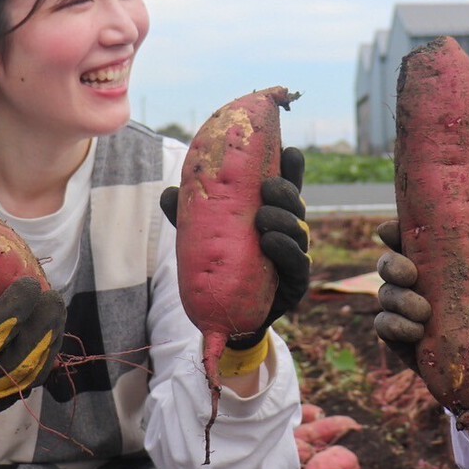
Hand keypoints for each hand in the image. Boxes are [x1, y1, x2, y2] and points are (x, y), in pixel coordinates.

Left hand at [160, 146, 310, 350]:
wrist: (229, 317)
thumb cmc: (222, 265)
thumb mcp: (203, 237)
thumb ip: (189, 217)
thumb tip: (170, 193)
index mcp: (272, 212)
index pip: (287, 185)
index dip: (292, 167)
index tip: (287, 150)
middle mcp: (288, 231)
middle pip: (296, 203)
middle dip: (285, 192)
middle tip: (267, 187)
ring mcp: (295, 256)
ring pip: (298, 231)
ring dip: (283, 220)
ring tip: (263, 217)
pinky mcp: (296, 283)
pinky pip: (297, 263)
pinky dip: (285, 250)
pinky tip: (270, 241)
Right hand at [374, 222, 468, 432]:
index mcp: (437, 267)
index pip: (407, 242)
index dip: (393, 233)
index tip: (390, 231)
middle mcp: (416, 286)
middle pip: (387, 266)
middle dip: (392, 265)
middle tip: (411, 274)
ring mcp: (406, 314)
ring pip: (384, 295)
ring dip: (398, 299)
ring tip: (423, 312)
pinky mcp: (402, 342)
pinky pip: (384, 326)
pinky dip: (395, 325)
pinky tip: (415, 332)